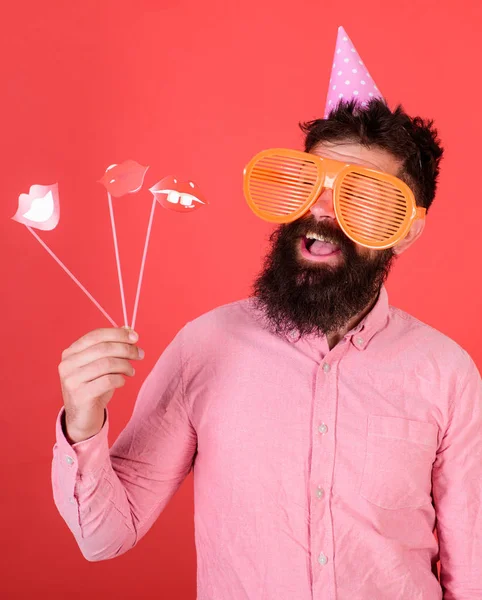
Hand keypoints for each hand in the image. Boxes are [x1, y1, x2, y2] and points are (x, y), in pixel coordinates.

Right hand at [58, 327, 143, 442]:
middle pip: (104, 348)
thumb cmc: (94, 387)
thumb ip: (112, 346)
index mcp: (71, 352)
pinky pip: (107, 381)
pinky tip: (122, 382)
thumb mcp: (102, 364)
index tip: (135, 337)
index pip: (96, 335)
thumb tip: (128, 329)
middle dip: (126, 349)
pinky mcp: (80, 395)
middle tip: (140, 354)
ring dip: (125, 365)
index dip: (118, 334)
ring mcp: (71, 380)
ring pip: (107, 364)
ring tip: (131, 371)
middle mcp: (67, 364)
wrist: (83, 417)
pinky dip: (120, 379)